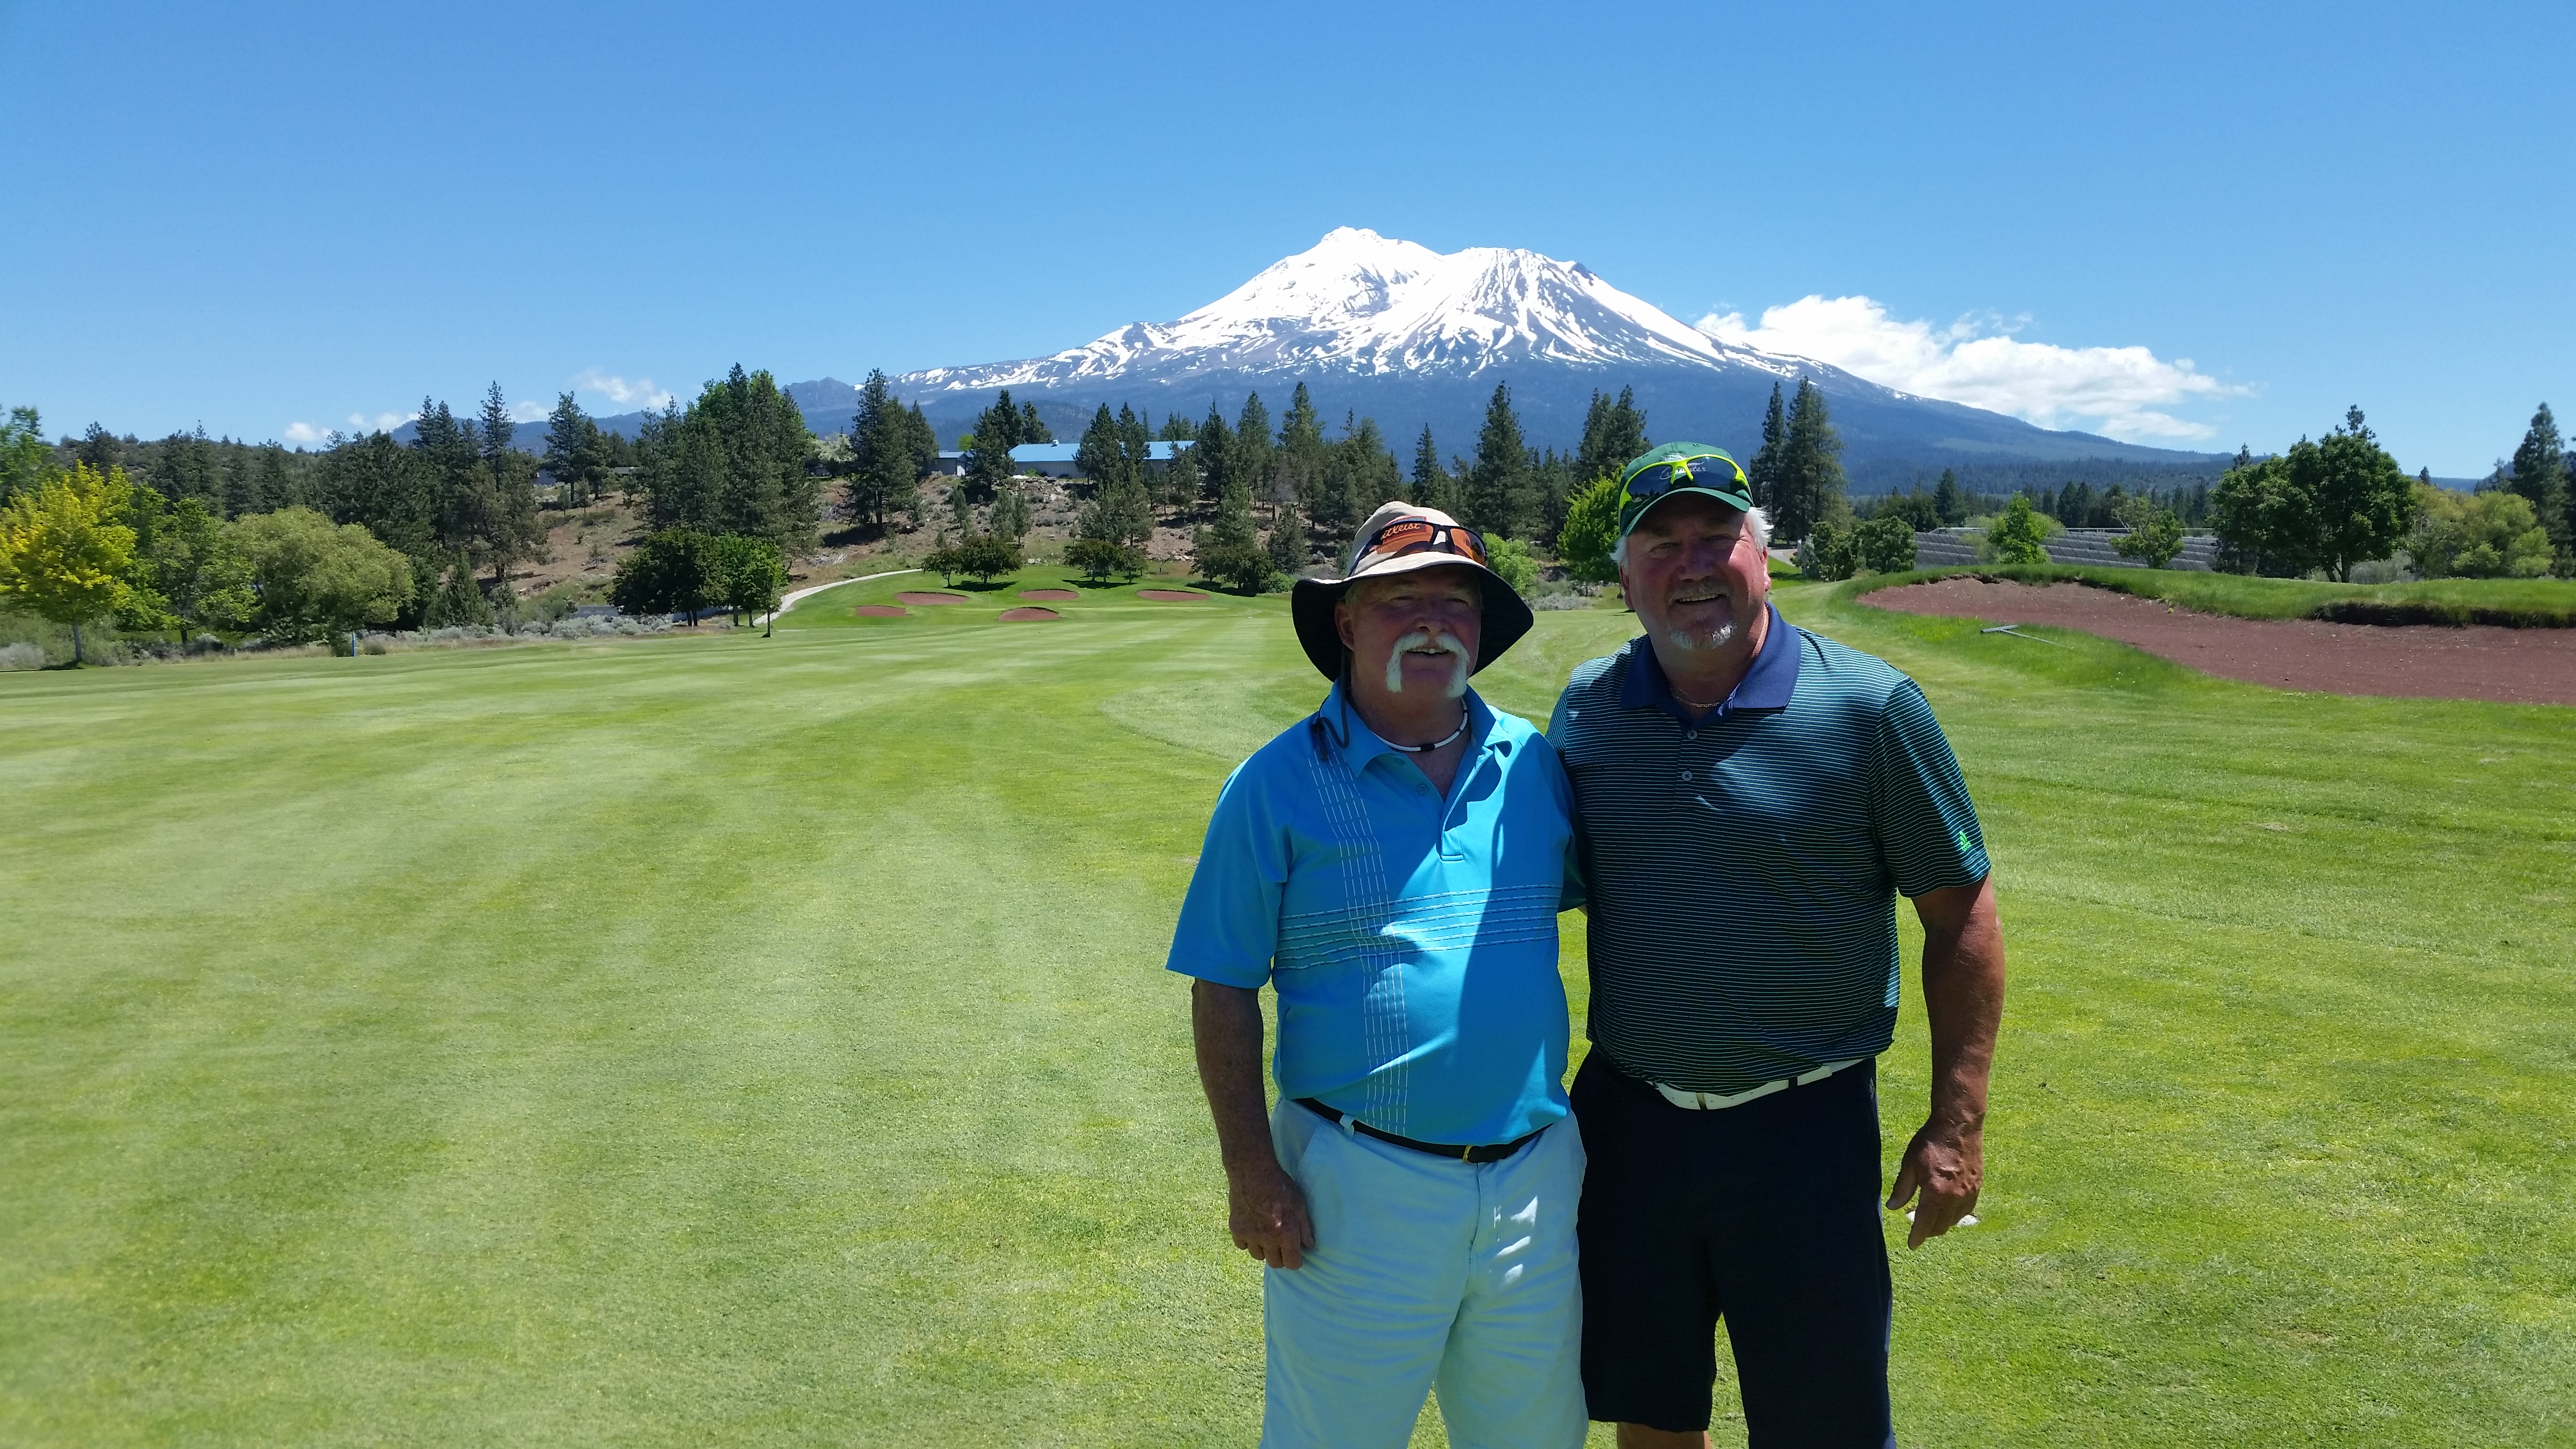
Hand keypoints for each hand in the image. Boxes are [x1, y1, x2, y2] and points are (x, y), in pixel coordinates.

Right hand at [1226, 1159, 1315, 1268]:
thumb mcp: (1299, 1203)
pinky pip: (1242, 1246)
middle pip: (1275, 1263)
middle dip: (1280, 1256)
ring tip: (1265, 1234)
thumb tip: (1309, 1245)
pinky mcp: (1236, 1229)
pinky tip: (1252, 1228)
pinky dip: (1247, 1241)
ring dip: (1263, 1249)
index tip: (1295, 1254)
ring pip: (1258, 1256)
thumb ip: (1305, 1227)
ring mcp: (1250, 1235)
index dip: (1295, 1260)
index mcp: (1286, 1233)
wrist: (1252, 1172)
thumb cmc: (1280, 1186)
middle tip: (1280, 1243)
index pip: (1292, 1264)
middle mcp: (1268, 1239)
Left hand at [1887, 1118, 1981, 1248]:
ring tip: (1931, 1219)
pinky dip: (1955, 1214)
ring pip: (1955, 1220)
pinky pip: (1966, 1210)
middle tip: (1918, 1230)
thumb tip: (1893, 1208)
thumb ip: (1902, 1188)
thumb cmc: (1931, 1141)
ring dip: (1942, 1224)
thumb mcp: (1910, 1163)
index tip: (1911, 1245)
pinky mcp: (1977, 1187)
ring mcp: (1969, 1193)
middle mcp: (1955, 1198)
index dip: (1917, 1237)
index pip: (1925, 1224)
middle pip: (1941, 1226)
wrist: (1959, 1125)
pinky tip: (1948, 1208)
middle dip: (1928, 1232)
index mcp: (1936, 1193)